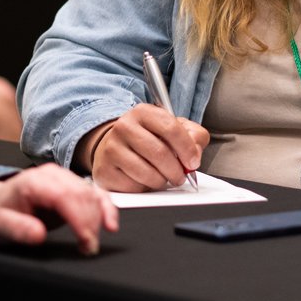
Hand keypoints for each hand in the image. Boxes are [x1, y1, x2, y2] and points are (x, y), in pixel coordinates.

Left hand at [0, 163, 118, 255]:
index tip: (86, 240)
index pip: (65, 196)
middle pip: (82, 194)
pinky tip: (110, 223)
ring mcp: (65, 178)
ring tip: (91, 243)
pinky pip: (95, 193)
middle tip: (88, 248)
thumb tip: (38, 234)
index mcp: (34, 181)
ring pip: (92, 194)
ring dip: (99, 218)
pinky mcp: (73, 186)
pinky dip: (106, 207)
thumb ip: (17, 228)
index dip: (80, 218)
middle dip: (91, 223)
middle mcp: (53, 175)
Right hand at [88, 106, 209, 191]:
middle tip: (180, 176)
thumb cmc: (148, 137)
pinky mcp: (105, 170)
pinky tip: (144, 179)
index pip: (171, 128)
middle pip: (159, 153)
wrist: (114, 145)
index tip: (193, 161)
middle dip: (176, 170)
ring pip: (147, 173)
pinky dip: (144, 187)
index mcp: (143, 112)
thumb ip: (193, 136)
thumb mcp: (174, 128)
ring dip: (162, 181)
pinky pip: (133, 186)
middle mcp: (124, 127)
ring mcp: (112, 148)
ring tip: (163, 177)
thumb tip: (196, 153)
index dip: (187, 149)